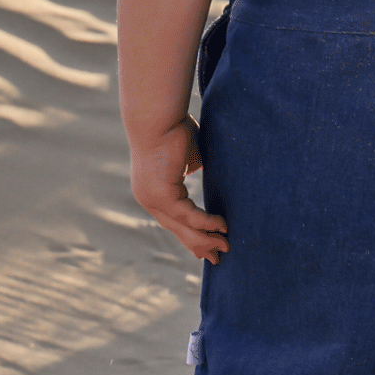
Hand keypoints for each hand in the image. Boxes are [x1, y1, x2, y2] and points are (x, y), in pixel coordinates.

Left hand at [129, 118, 229, 263]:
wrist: (159, 116)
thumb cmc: (173, 127)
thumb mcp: (186, 155)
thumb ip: (190, 169)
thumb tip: (199, 172)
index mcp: (152, 190)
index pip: (172, 220)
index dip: (190, 234)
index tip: (206, 247)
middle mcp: (149, 198)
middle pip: (176, 229)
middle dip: (199, 245)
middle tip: (218, 257)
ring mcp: (153, 199)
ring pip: (182, 227)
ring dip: (205, 239)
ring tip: (226, 246)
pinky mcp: (162, 194)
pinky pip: (188, 215)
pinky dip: (206, 223)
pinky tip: (222, 226)